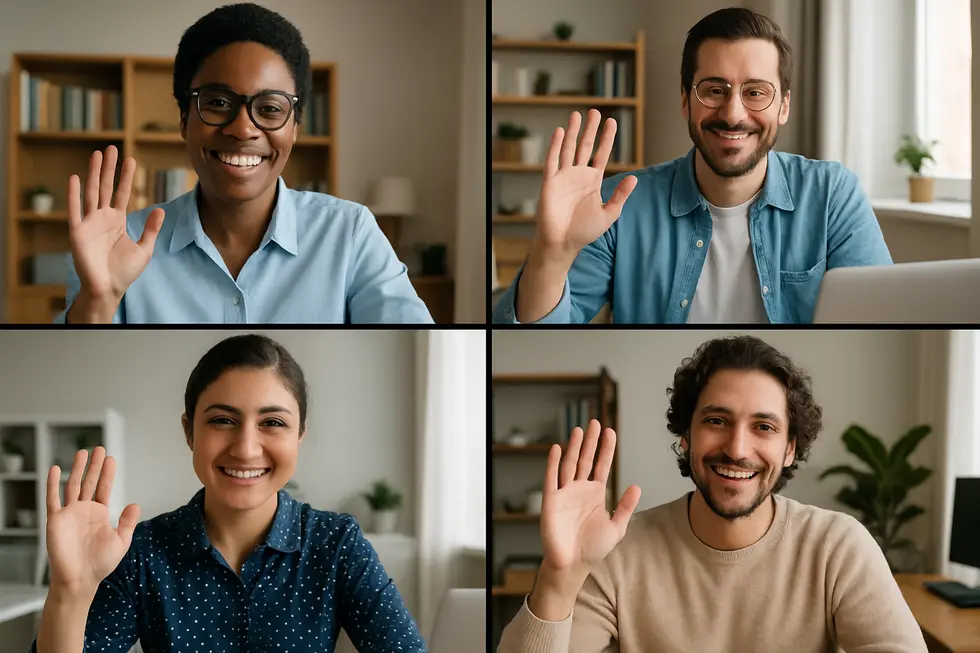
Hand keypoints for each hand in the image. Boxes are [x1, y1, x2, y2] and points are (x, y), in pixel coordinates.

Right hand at [45, 447, 140, 593]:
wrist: (80, 580)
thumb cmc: (100, 564)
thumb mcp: (120, 542)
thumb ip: (127, 523)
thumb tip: (135, 504)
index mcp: (99, 514)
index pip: (104, 488)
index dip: (107, 474)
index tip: (111, 459)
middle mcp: (84, 511)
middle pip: (89, 482)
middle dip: (94, 466)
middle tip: (99, 448)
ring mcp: (69, 514)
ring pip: (72, 486)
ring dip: (77, 469)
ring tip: (82, 452)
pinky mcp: (56, 520)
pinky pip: (53, 499)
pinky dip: (53, 484)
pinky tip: (55, 469)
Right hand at [68, 146, 164, 300]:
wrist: (109, 288)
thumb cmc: (125, 271)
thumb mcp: (144, 249)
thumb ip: (151, 229)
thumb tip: (160, 209)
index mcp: (117, 221)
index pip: (122, 194)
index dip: (126, 177)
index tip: (131, 160)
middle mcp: (102, 218)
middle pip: (106, 188)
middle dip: (109, 168)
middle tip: (112, 148)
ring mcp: (89, 223)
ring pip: (92, 193)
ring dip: (94, 174)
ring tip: (97, 155)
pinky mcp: (78, 232)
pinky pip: (75, 210)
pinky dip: (74, 195)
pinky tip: (75, 178)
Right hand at [533, 110, 638, 260]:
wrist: (562, 244)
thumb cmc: (584, 231)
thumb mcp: (608, 213)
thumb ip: (620, 195)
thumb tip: (634, 177)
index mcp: (592, 181)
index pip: (601, 154)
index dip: (607, 138)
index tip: (612, 122)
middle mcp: (578, 175)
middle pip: (585, 146)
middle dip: (590, 129)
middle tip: (595, 111)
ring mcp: (564, 177)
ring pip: (569, 149)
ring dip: (573, 132)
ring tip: (577, 114)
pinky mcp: (550, 183)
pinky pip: (553, 161)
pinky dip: (556, 146)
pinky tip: (560, 132)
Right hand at [540, 420, 640, 574]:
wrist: (573, 565)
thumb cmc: (593, 548)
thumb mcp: (616, 527)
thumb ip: (625, 507)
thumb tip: (636, 486)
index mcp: (595, 493)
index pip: (602, 465)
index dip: (606, 449)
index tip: (610, 432)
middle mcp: (580, 489)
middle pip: (586, 460)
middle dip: (590, 442)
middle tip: (594, 422)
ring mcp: (565, 493)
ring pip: (570, 465)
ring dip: (574, 447)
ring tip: (579, 430)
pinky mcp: (551, 501)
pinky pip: (552, 478)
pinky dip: (553, 463)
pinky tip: (557, 449)